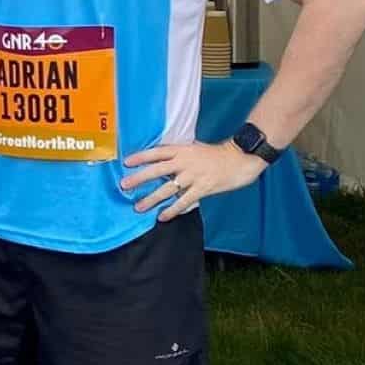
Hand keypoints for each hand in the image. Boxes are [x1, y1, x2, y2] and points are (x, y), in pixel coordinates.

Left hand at [119, 141, 267, 220]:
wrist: (240, 158)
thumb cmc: (216, 154)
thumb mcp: (194, 148)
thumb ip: (178, 154)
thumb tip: (160, 160)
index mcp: (182, 150)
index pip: (157, 152)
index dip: (141, 157)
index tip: (126, 162)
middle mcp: (185, 162)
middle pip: (157, 170)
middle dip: (139, 178)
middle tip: (124, 186)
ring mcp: (194, 176)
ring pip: (168, 189)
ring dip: (151, 198)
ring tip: (138, 207)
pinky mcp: (203, 188)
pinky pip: (184, 201)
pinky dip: (172, 210)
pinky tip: (162, 217)